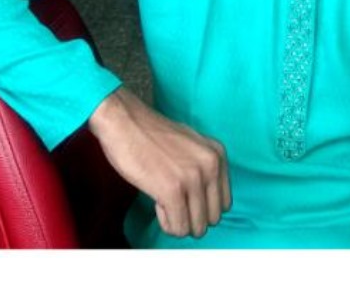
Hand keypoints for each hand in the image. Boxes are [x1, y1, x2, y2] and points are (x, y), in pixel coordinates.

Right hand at [88, 86, 230, 238]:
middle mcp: (211, 165)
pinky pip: (178, 228)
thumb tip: (207, 204)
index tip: (185, 198)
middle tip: (172, 203)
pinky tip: (156, 203)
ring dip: (178, 222)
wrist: (125, 121)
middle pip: (212, 218)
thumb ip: (204, 169)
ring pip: (196, 228)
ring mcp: (193, 178)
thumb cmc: (152, 135)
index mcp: (218, 154)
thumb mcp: (191, 146)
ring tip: (163, 201)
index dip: (202, 207)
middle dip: (191, 217)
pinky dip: (166, 223)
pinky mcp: (172, 190)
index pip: (224, 203)